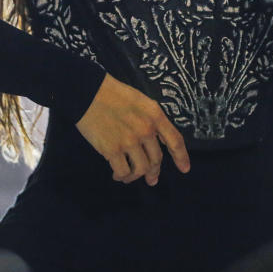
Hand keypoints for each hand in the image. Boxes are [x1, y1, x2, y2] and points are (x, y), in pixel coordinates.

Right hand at [75, 74, 189, 185]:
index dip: (181, 157)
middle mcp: (146, 130)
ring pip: (141, 169)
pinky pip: (123, 171)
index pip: (175, 140)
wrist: (88, 92)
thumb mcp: (141, 101)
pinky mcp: (112, 150)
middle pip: (156, 159)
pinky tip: (117, 174)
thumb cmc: (113, 93)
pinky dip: (121, 176)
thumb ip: (151, 119)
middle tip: (151, 179)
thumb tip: (156, 140)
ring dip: (136, 176)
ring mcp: (129, 141)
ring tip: (129, 176)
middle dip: (154, 171)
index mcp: (155, 115)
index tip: (185, 169)